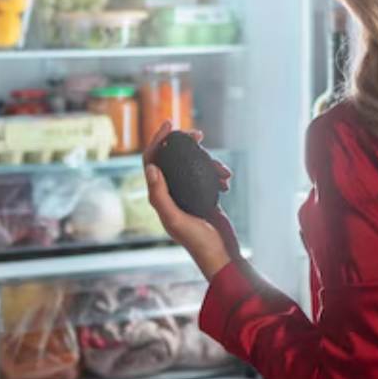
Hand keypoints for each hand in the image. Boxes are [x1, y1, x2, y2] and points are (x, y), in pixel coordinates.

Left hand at [143, 122, 240, 279]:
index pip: (151, 160)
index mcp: (158, 196)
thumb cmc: (198, 240)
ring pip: (192, 164)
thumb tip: (151, 167)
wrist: (221, 254)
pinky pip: (206, 174)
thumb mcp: (175, 219)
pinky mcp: (202, 195)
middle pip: (172, 158)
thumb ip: (161, 195)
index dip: (157, 140)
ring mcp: (187, 193)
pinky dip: (216, 173)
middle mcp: (170, 193)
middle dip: (185, 144)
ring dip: (208, 161)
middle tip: (199, 135)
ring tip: (224, 170)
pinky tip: (227, 180)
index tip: (170, 124)